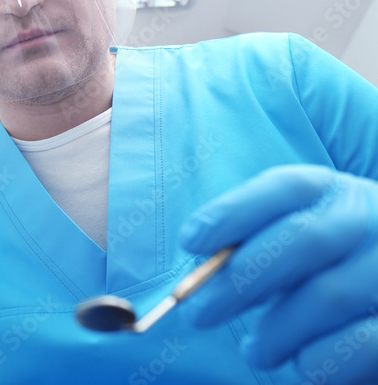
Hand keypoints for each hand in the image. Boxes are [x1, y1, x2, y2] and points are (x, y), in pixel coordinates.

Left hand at [179, 165, 377, 382]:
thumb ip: (256, 242)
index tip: (190, 242)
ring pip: (328, 296)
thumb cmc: (329, 265)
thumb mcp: (297, 235)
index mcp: (336, 192)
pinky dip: (319, 358)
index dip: (233, 212)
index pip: (285, 187)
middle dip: (242, 278)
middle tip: (199, 312)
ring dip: (277, 329)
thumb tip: (203, 269)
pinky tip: (301, 363)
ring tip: (256, 351)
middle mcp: (372, 220)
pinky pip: (361, 344)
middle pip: (303, 239)